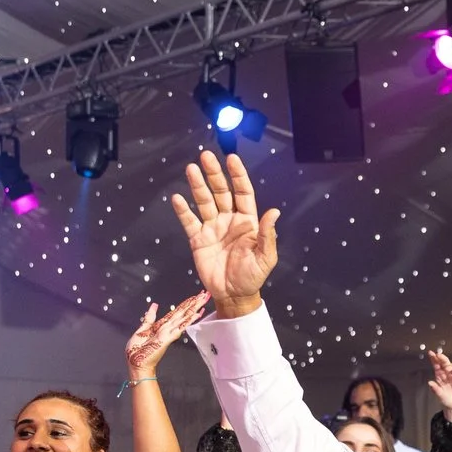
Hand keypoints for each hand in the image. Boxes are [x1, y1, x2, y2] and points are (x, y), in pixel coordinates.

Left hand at [126, 293, 211, 380]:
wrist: (136, 364)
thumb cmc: (137, 350)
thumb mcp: (142, 329)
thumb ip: (150, 317)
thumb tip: (154, 305)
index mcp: (162, 326)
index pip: (176, 312)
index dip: (186, 304)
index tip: (195, 296)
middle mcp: (168, 328)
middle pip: (183, 313)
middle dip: (194, 303)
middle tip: (205, 294)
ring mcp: (168, 333)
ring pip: (183, 318)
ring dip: (194, 308)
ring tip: (204, 300)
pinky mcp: (167, 339)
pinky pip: (179, 328)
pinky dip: (188, 321)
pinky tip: (196, 315)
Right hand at [172, 152, 278, 315]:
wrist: (234, 295)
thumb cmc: (253, 276)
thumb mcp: (265, 258)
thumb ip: (268, 235)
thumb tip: (274, 211)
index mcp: (247, 221)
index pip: (242, 192)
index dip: (238, 176)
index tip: (232, 159)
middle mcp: (229, 220)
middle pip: (221, 192)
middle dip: (214, 174)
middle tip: (206, 156)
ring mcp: (212, 228)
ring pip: (204, 201)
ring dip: (197, 185)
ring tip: (190, 168)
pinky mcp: (198, 239)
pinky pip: (189, 221)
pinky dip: (183, 210)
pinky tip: (177, 198)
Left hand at [427, 349, 451, 417]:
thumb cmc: (446, 399)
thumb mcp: (439, 395)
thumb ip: (435, 389)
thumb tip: (430, 383)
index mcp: (440, 376)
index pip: (437, 365)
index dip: (434, 359)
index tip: (431, 353)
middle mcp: (448, 374)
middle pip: (446, 363)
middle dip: (442, 358)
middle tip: (439, 355)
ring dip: (451, 366)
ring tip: (448, 369)